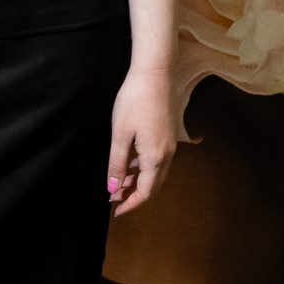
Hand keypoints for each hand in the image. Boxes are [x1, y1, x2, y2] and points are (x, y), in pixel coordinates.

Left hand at [106, 63, 176, 217]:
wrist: (156, 73)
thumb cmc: (135, 100)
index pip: (145, 192)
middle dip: (135, 195)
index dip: (131, 204)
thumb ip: (117, 164)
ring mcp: (171, 143)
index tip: (116, 211)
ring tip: (119, 182)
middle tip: (115, 199)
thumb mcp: (120, 134)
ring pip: (156, 172)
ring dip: (139, 181)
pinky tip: (131, 162)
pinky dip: (144, 167)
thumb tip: (113, 189)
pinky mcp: (170, 133)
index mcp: (155, 157)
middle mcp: (167, 153)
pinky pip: (158, 159)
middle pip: (153, 185)